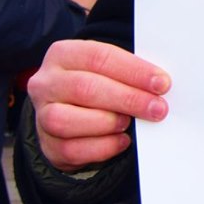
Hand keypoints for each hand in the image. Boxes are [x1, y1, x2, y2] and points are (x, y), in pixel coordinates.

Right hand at [28, 38, 170, 170]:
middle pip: (85, 88)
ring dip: (107, 123)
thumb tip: (160, 85)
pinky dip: (102, 147)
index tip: (161, 83)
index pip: (98, 57)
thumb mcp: (109, 71)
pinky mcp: (48, 144)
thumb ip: (129, 74)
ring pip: (67, 120)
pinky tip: (121, 140)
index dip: (133, 71)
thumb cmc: (97, 85)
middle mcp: (46, 83)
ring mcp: (42, 114)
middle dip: (128, 99)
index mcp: (62, 54)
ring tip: (129, 123)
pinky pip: (72, 149)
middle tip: (157, 108)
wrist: (71, 114)